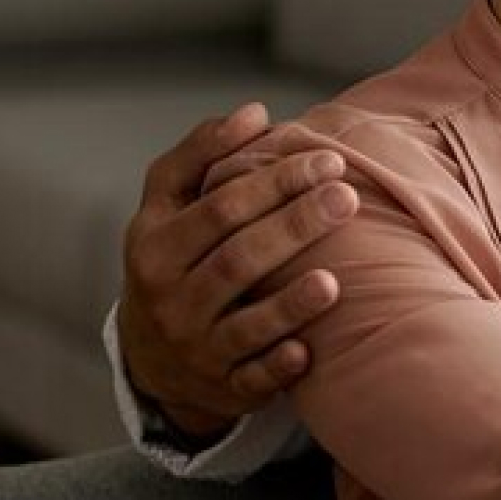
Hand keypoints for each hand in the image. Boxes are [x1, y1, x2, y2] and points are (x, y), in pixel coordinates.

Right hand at [118, 104, 358, 439]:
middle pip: (237, 260)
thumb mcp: (168, 204)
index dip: (275, 181)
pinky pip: (252, 380)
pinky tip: (308, 351)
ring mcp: (197, 347)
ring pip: (244, 325)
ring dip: (289, 304)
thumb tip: (256, 112)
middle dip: (294, 226)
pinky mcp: (224, 387)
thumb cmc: (175, 258)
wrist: (153, 354)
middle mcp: (171, 298)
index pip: (220, 207)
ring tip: (334, 279)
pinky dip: (278, 368)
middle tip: (347, 198)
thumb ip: (202, 152)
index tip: (328, 161)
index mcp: (156, 244)